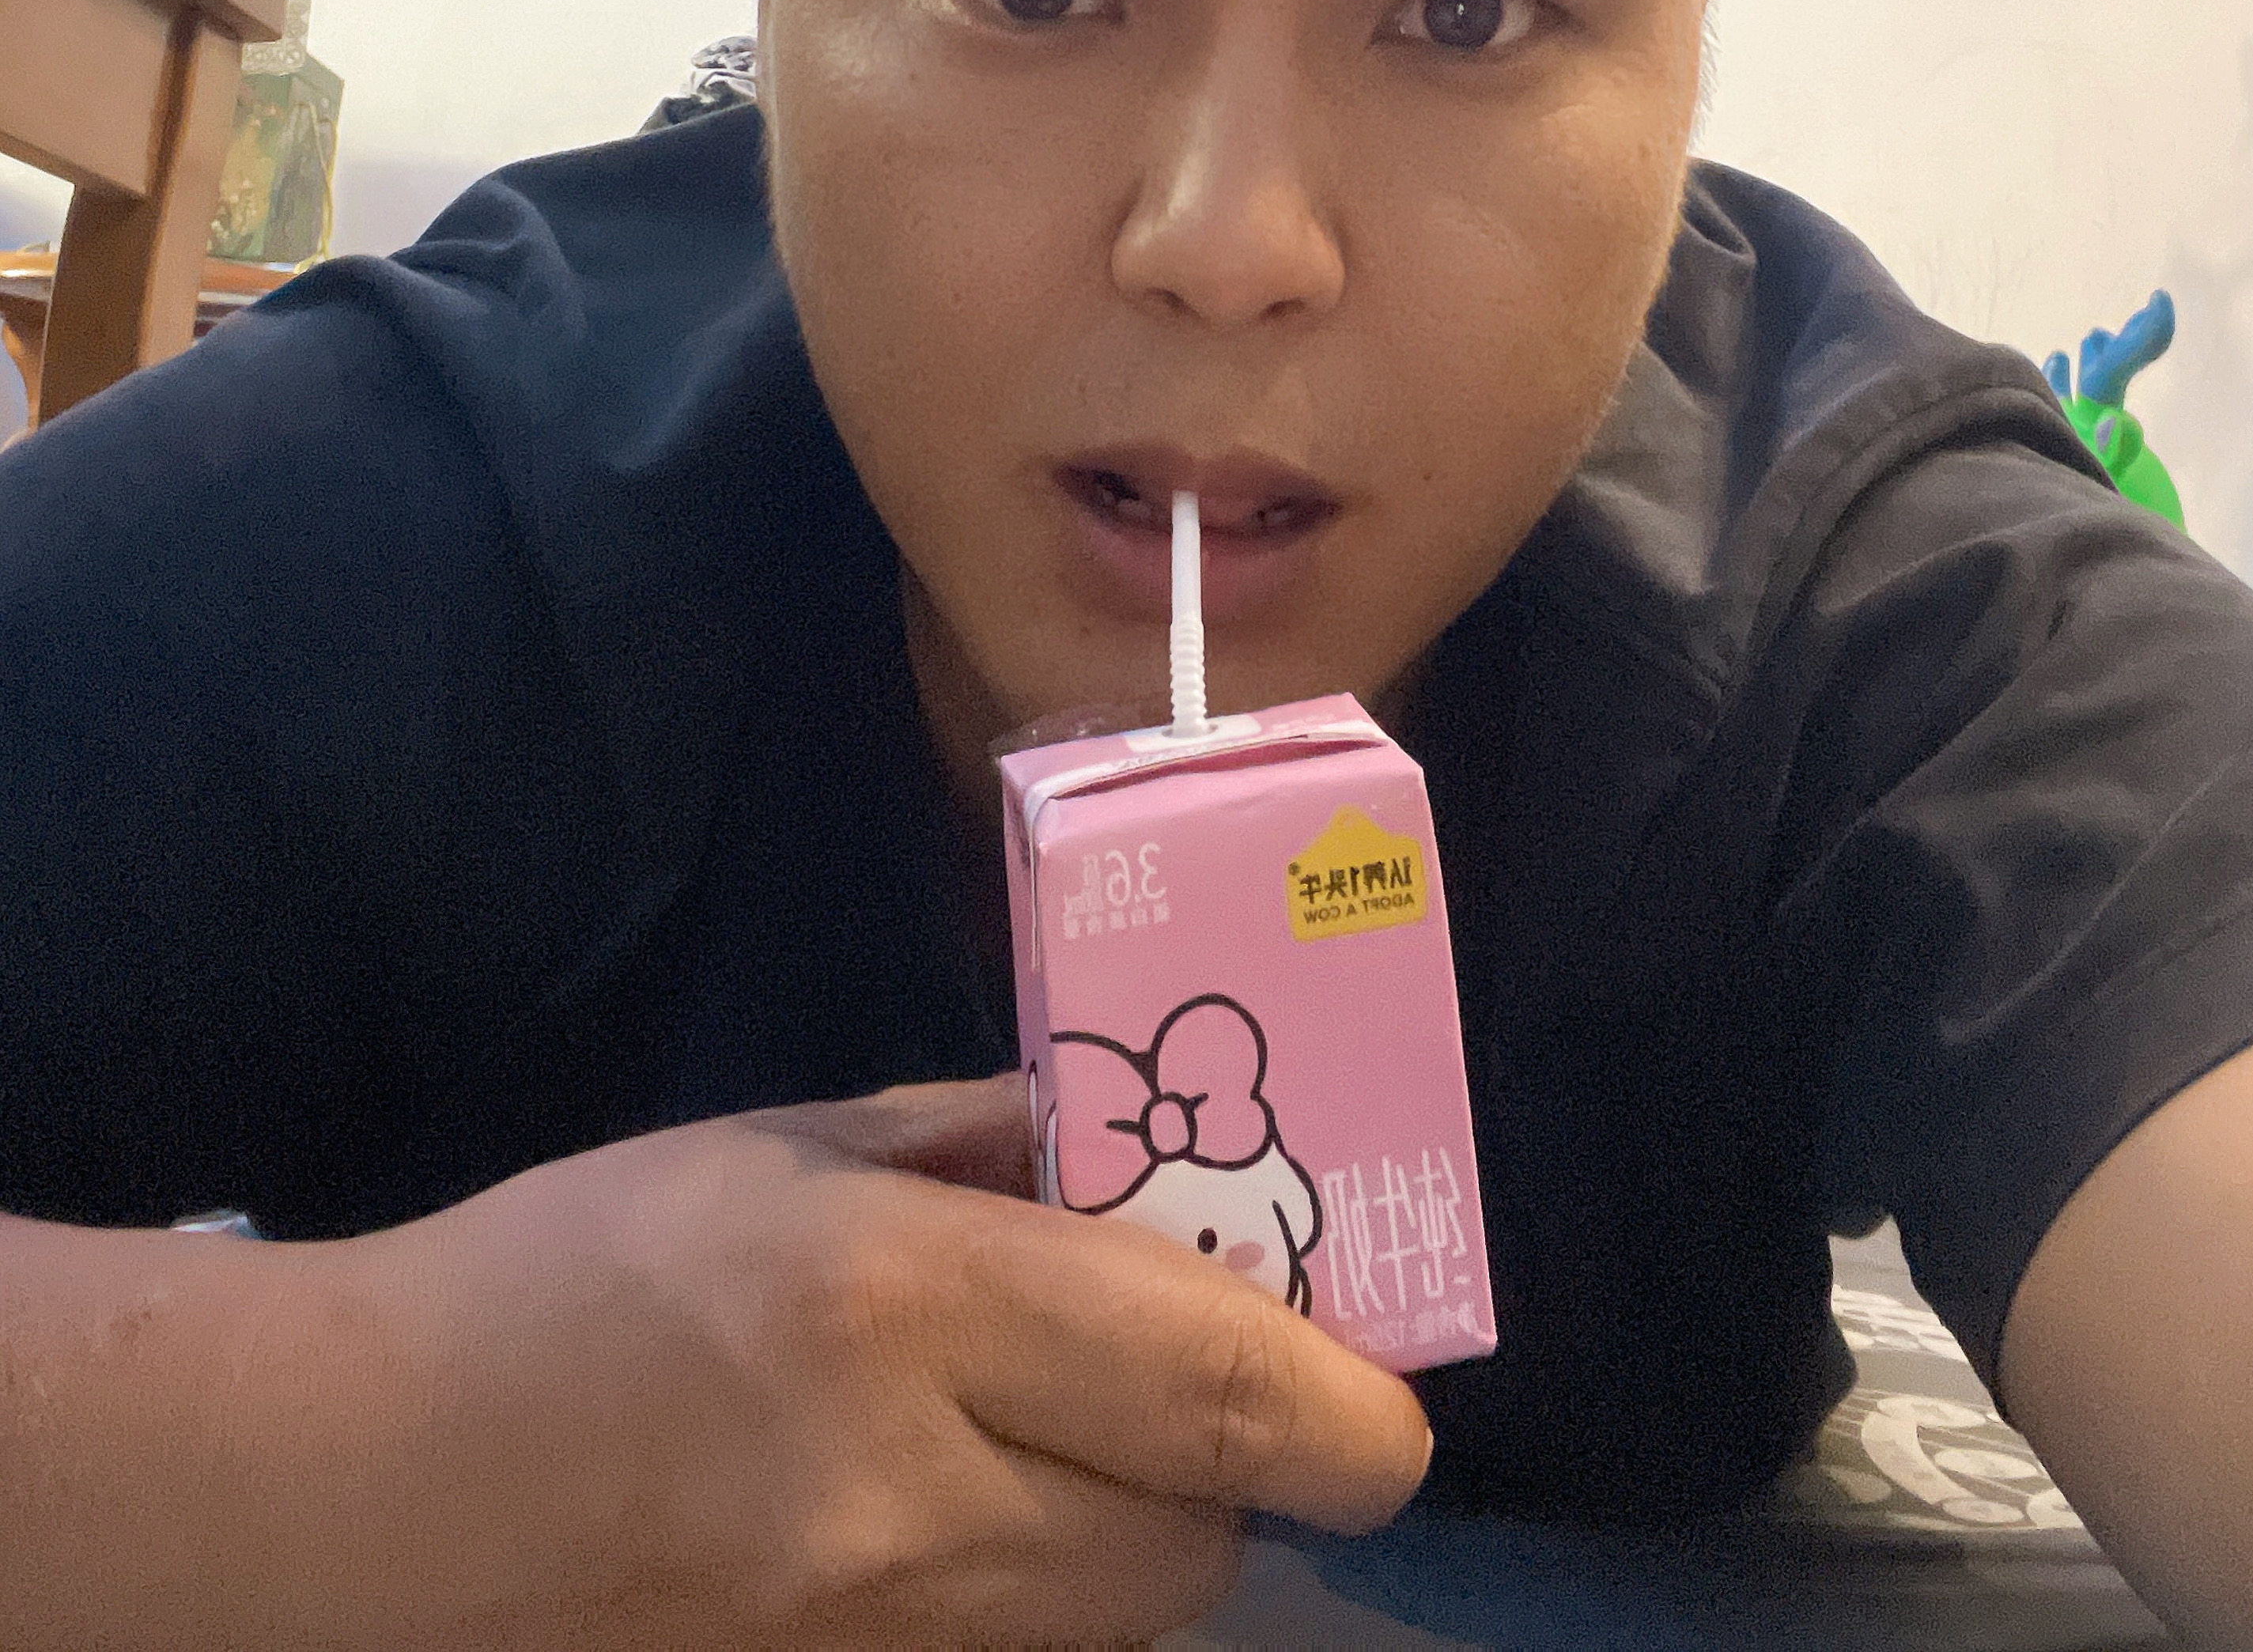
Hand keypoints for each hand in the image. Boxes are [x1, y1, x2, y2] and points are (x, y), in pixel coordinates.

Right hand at [344, 1075, 1430, 1648]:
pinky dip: (1053, 1592)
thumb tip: (1144, 1155)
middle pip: (1201, 1536)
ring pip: (1127, 1618)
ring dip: (1153, 1530)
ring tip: (1077, 1431)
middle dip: (1247, 1459)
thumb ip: (984, 1149)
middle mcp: (915, 1500)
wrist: (370, 1489)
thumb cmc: (583, 1268)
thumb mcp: (791, 1149)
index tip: (1383, 1382)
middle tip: (1210, 1373)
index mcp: (903, 1307)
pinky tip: (978, 1510)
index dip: (1350, 1403)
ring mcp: (876, 1643)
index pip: (1222, 1390)